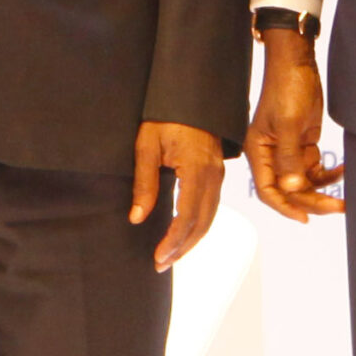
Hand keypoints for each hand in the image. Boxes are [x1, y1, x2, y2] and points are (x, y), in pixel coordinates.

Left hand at [132, 121, 223, 270]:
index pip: (187, 217)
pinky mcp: (216, 171)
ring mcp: (217, 174)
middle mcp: (212, 175)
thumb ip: (144, 183)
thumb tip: (137, 217)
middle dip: (183, 247)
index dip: (173, 241)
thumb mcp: (147, 146)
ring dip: (192, 239)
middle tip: (161, 263)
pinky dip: (199, 224)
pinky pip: (211, 205)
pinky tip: (185, 231)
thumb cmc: (165, 115)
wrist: (188, 92)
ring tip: (172, 254)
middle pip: (202, 222)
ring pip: (210, 216)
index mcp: (196, 170)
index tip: (158, 256)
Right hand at [244, 30, 343, 220]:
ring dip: (323, 190)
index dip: (285, 207)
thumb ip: (290, 158)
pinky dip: (329, 173)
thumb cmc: (287, 88)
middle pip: (290, 190)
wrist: (298, 62)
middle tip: (338, 206)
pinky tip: (344, 171)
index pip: (268, 190)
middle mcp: (270, 155)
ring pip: (304, 182)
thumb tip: (293, 189)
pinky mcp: (303, 144)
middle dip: (313, 200)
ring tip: (346, 197)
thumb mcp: (289, 124)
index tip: (306, 218)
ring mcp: (288, 151)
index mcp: (259, 152)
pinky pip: (315, 168)